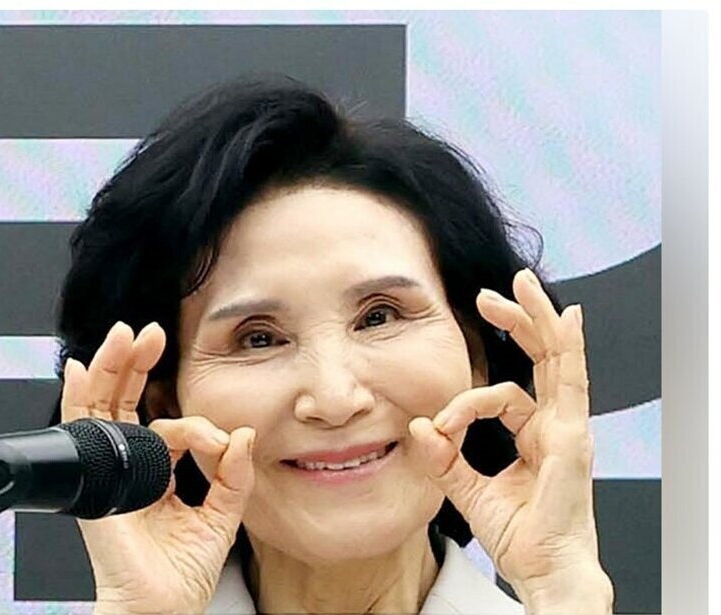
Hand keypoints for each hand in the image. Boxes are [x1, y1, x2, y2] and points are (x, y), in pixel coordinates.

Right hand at [61, 321, 255, 614]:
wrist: (163, 607)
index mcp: (158, 474)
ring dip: (111, 368)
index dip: (197, 425)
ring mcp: (109, 472)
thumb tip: (245, 434)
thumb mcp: (222, 515)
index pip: (170, 426)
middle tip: (150, 334)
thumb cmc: (184, 572)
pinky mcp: (96, 481)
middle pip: (125, 403)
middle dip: (136, 365)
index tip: (223, 438)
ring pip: (102, 407)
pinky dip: (77, 397)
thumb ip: (235, 475)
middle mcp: (130, 467)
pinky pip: (82, 431)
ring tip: (123, 337)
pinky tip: (76, 369)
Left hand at [408, 269, 613, 613]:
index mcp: (536, 435)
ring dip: (538, 318)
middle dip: (519, 321)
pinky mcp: (571, 436)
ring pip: (559, 358)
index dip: (464, 402)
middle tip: (489, 294)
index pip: (505, 394)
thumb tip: (417, 427)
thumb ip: (444, 459)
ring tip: (521, 285)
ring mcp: (569, 427)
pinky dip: (569, 346)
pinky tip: (567, 319)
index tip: (436, 425)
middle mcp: (556, 425)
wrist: (542, 571)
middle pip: (542, 359)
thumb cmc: (519, 536)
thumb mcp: (468, 490)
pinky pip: (569, 381)